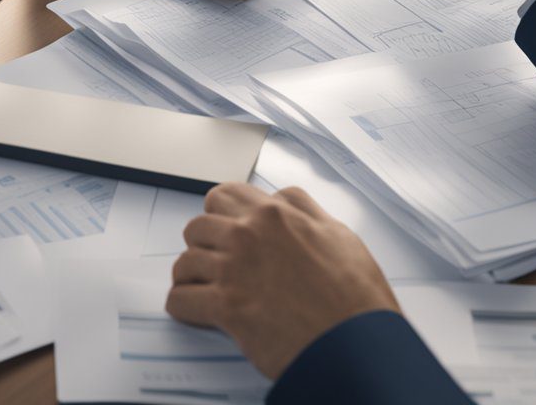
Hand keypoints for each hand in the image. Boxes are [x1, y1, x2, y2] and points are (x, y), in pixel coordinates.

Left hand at [166, 183, 398, 379]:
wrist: (355, 341)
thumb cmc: (354, 295)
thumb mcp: (339, 234)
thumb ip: (305, 211)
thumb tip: (283, 201)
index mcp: (276, 215)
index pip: (226, 195)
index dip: (224, 214)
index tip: (226, 227)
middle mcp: (249, 236)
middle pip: (198, 226)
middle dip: (205, 243)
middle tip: (217, 259)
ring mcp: (234, 270)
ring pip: (185, 262)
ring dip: (193, 276)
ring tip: (205, 288)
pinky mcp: (225, 308)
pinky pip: (180, 300)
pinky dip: (184, 307)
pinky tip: (197, 311)